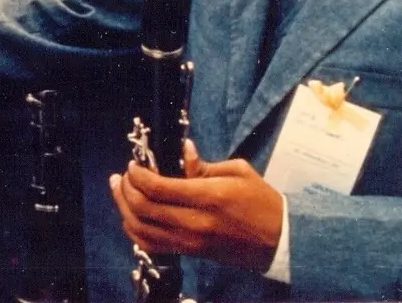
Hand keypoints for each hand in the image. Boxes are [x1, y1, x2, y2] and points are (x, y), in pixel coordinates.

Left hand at [110, 140, 282, 272]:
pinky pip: (153, 246)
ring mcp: (191, 241)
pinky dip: (135, 231)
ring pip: (142, 230)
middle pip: (144, 208)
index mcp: (208, 197)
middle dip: (126, 189)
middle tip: (122, 176)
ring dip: (124, 209)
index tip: (132, 164)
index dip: (137, 175)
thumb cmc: (262, 202)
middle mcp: (195, 222)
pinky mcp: (192, 253)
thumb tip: (183, 149)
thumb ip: (204, 164)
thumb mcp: (238, 172)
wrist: (281, 242)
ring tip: (120, 192)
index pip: (158, 188)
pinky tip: (131, 216)